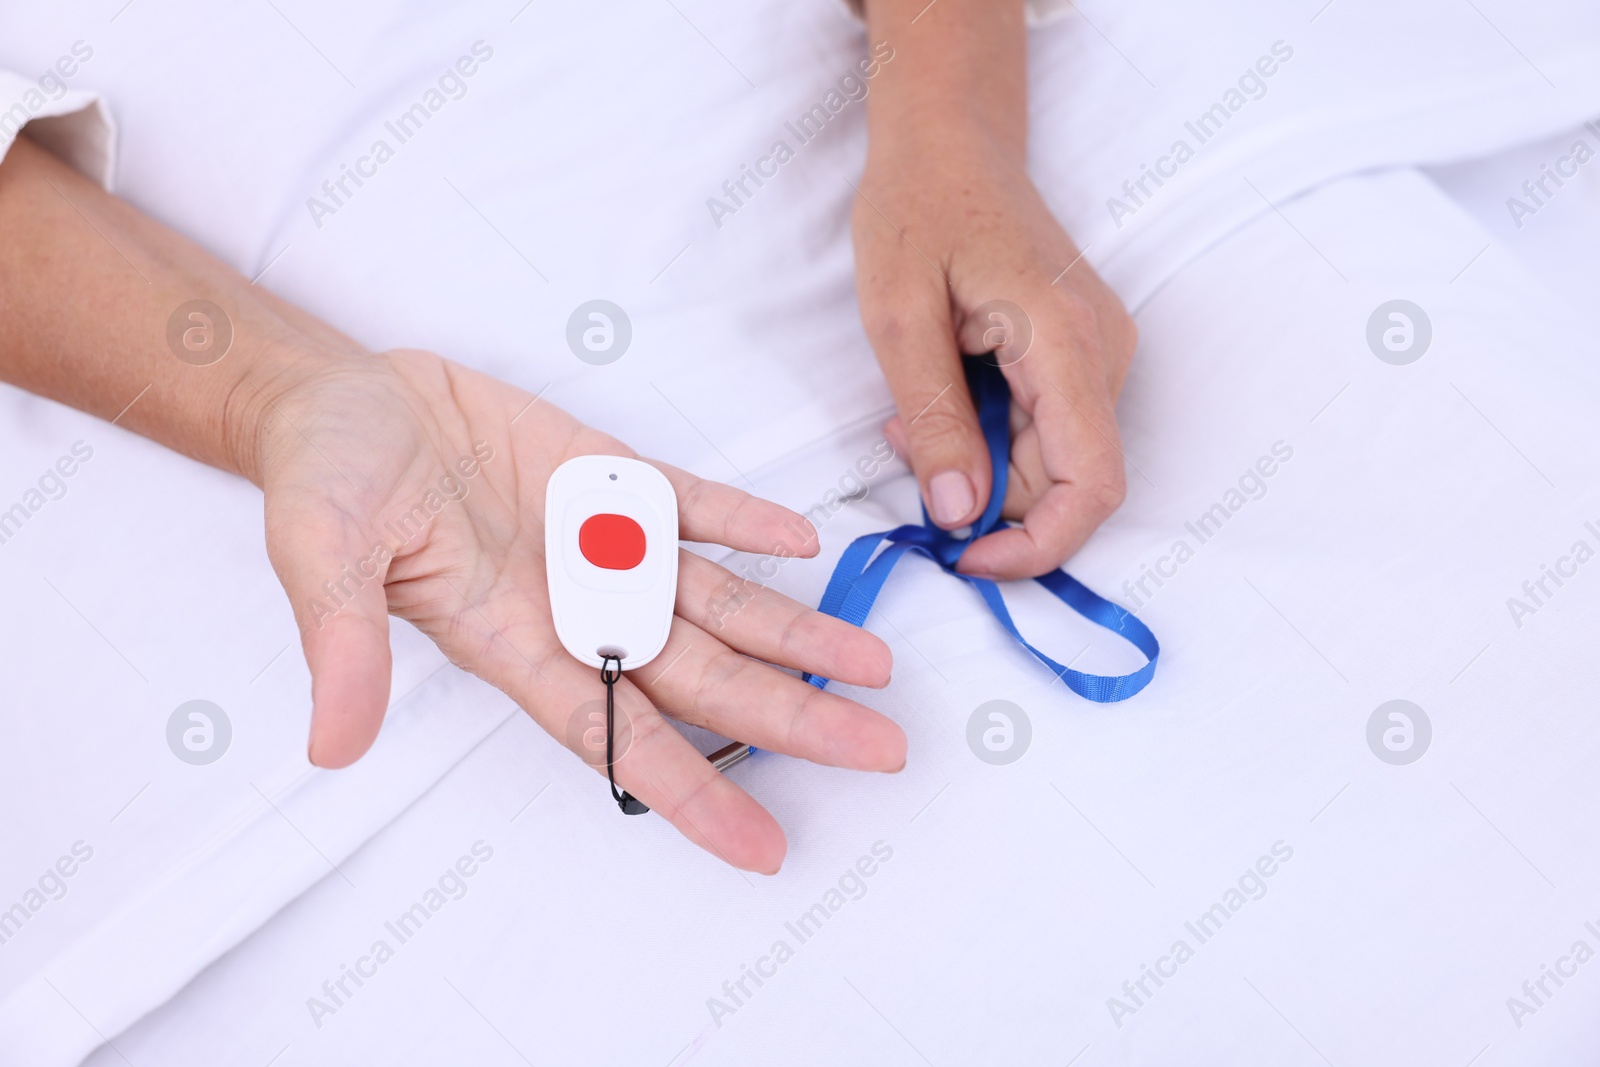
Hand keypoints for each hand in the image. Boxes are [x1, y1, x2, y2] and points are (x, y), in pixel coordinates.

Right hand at [255, 349, 904, 872]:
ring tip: (876, 663)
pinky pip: (696, 509)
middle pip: (703, 681)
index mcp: (513, 643)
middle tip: (881, 752)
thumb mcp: (320, 557)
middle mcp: (576, 608)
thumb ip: (343, 644)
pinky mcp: (613, 479)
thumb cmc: (325, 480)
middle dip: (792, 718)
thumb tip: (334, 747)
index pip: (617, 737)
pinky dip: (748, 524)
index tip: (765, 847)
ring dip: (798, 631)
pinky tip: (806, 542)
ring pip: (720, 603)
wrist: (346, 400)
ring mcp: (603, 545)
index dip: (693, 793)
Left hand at [852, 135, 1137, 579]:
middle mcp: (1103, 353)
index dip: (1036, 545)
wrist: (950, 141)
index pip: (1091, 485)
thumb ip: (935, 420)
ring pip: (1054, 461)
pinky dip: (991, 437)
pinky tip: (945, 392)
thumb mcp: (899, 318)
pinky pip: (1048, 429)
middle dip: (985, 497)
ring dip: (981, 465)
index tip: (964, 555)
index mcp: (1066, 343)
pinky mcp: (1082, 353)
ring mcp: (1100, 352)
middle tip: (906, 448)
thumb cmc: (918, 210)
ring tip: (914, 412)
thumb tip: (960, 515)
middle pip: (1067, 483)